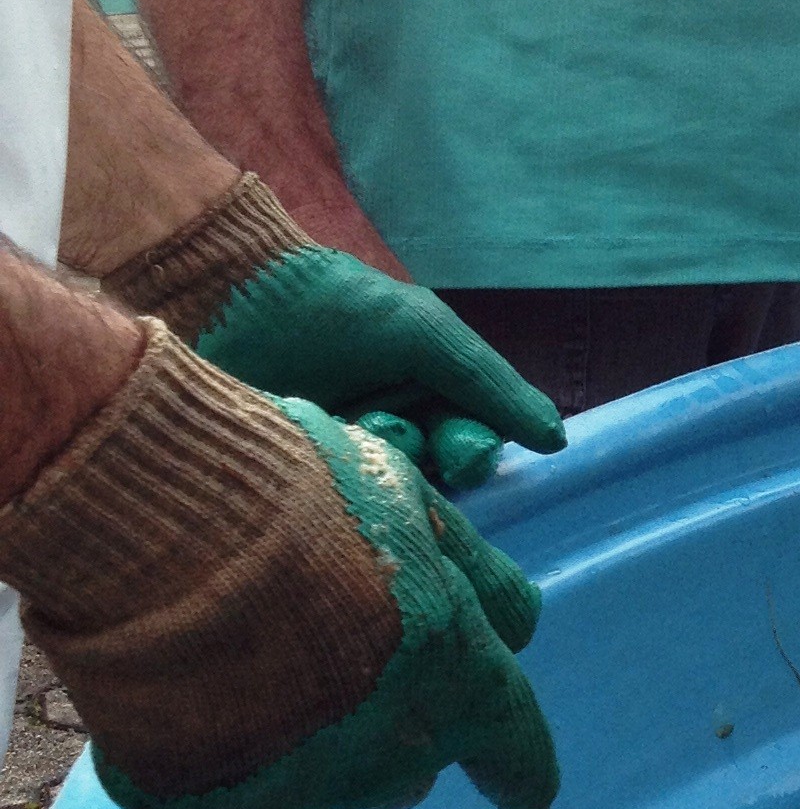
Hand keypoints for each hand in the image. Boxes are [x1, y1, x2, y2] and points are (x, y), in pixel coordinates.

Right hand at [0, 326, 556, 808]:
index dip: (519, 767)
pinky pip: (218, 799)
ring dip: (301, 737)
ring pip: (320, 782)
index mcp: (456, 684)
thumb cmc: (298, 500)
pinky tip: (180, 696)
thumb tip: (519, 625)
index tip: (527, 794)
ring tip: (245, 657)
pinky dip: (204, 757)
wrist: (162, 536)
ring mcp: (296, 794)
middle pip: (408, 764)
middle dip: (388, 726)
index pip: (513, 746)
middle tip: (333, 657)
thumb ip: (470, 572)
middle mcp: (389, 757)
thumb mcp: (409, 501)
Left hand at [104, 174, 563, 488]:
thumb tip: (556, 441)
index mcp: (426, 398)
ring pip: (384, 495)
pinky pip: (331, 507)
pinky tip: (317, 463)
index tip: (458, 450)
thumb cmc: (341, 309)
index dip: (468, 455)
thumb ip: (491, 387)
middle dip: (421, 463)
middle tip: (395, 439)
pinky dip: (332, 488)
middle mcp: (388, 432)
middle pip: (432, 481)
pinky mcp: (293, 476)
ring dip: (375, 469)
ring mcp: (339, 456)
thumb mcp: (429, 337)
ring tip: (344, 433)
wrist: (235, 301)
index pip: (469, 450)